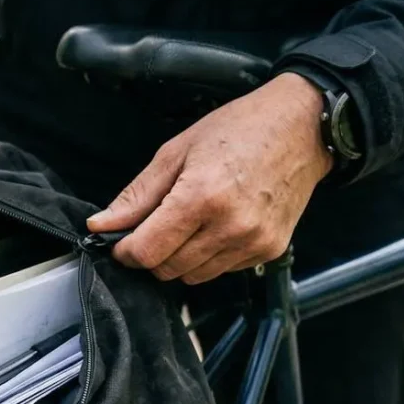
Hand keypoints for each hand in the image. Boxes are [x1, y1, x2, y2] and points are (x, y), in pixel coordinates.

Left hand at [86, 72, 333, 283]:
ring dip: (179, 258)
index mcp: (201, 197)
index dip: (126, 251)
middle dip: (151, 254)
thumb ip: (137, 195)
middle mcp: (230, 226)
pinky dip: (208, 256)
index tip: (122, 241)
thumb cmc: (241, 129)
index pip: (147, 252)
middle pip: (167, 269)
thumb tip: (101, 225)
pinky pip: (222, 270)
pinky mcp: (269, 250)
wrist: (302, 127)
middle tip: (154, 227)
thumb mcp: (177, 152)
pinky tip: (215, 226)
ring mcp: (253, 242)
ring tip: (188, 222)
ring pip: (193, 276)